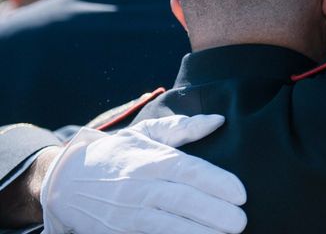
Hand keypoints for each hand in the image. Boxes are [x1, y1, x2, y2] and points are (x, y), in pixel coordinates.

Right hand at [41, 114, 246, 233]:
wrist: (65, 181)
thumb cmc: (115, 153)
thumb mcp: (145, 133)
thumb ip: (183, 127)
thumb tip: (218, 121)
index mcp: (150, 159)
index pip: (188, 170)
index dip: (216, 182)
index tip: (242, 193)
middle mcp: (140, 187)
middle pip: (182, 200)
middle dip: (214, 213)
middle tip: (241, 221)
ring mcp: (128, 213)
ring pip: (167, 226)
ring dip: (198, 233)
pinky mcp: (119, 233)